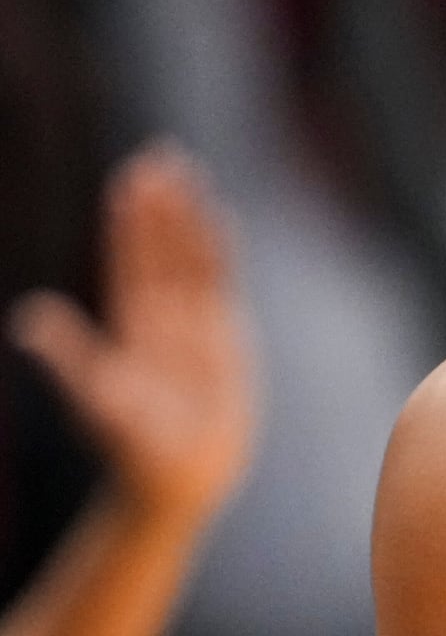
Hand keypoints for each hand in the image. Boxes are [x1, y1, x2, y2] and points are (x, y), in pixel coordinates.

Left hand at [10, 146, 256, 529]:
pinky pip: (224, 289)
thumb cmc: (130, 448)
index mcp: (128, 327)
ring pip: (192, 263)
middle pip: (161, 251)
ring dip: (190, 221)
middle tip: (159, 155)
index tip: (130, 181)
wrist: (176, 480)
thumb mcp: (94, 399)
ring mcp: (196, 330)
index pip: (130, 262)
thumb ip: (67, 357)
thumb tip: (29, 322)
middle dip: (161, 207)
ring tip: (189, 174)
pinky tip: (222, 220)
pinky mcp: (227, 346)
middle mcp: (160, 321)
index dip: (130, 223)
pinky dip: (222, 255)